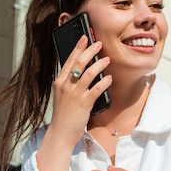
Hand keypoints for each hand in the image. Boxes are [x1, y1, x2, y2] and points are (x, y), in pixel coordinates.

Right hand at [35, 36, 110, 170]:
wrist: (61, 132)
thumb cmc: (64, 114)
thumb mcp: (63, 95)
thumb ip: (71, 83)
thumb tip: (84, 71)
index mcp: (60, 82)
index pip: (69, 60)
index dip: (77, 47)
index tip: (84, 37)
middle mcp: (66, 85)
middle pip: (79, 63)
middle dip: (90, 51)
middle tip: (99, 43)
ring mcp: (74, 94)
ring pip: (89, 73)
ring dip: (99, 64)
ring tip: (107, 59)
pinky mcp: (84, 103)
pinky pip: (96, 89)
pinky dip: (104, 82)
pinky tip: (110, 78)